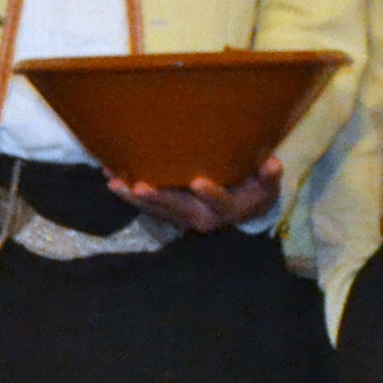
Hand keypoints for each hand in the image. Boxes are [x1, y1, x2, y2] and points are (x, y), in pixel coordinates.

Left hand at [109, 152, 285, 233]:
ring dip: (135, 196)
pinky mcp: (170, 212)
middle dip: (158, 198)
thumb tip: (272, 164)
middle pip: (178, 209)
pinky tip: (111, 180)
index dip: (210, 193)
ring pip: (157, 209)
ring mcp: (183, 216)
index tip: (198, 182)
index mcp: (227, 209)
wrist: (243, 211)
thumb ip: (268, 176)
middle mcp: (202, 217)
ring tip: (113, 182)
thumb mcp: (267, 186)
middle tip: (139, 187)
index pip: (219, 202)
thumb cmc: (255, 190)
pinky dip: (130, 193)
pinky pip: (148, 205)